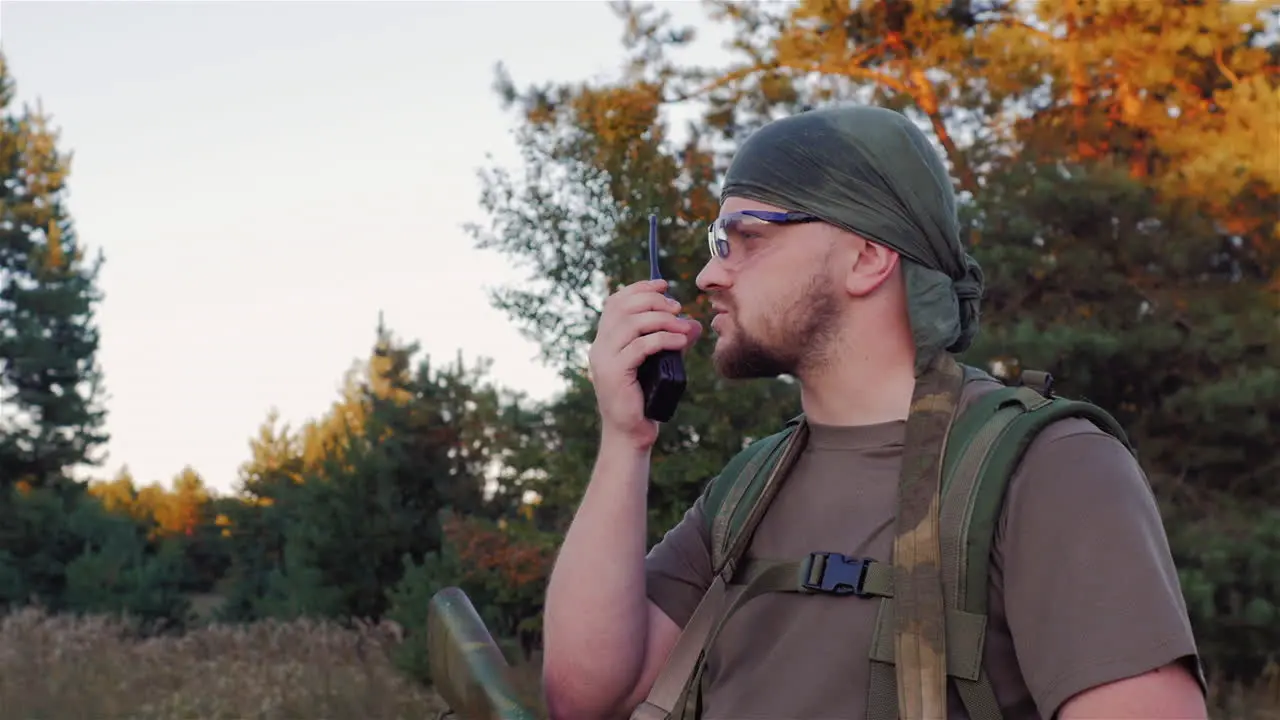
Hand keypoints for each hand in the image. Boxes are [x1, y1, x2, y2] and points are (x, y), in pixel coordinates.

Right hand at [587, 279, 701, 449]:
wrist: (630, 433)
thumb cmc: (645, 399)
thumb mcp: (660, 363)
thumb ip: (671, 340)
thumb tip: (693, 323)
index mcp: (605, 340)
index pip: (615, 302)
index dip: (639, 288)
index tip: (664, 285)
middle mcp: (599, 346)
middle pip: (623, 307)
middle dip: (653, 301)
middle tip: (677, 307)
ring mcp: (604, 359)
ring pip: (632, 324)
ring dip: (662, 319)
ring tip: (683, 326)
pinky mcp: (614, 373)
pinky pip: (641, 346)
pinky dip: (663, 339)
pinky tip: (679, 341)